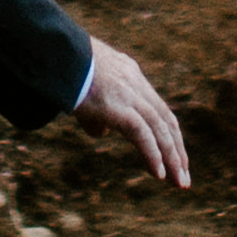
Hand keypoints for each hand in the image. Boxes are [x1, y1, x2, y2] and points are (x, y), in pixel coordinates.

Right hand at [70, 36, 191, 186]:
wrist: (53, 54)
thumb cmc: (62, 69)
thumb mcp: (84, 89)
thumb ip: (96, 111)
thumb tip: (101, 132)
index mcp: (130, 74)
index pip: (158, 108)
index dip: (169, 134)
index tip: (175, 156)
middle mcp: (135, 83)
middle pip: (166, 121)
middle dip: (177, 150)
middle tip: (183, 177)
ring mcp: (128, 94)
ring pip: (160, 129)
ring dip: (172, 158)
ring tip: (179, 183)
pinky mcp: (118, 107)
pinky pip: (142, 135)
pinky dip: (153, 155)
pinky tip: (159, 174)